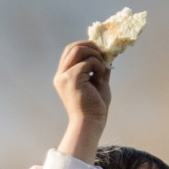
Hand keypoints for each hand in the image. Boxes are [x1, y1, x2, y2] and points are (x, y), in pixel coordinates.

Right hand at [54, 41, 111, 164]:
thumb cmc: (95, 105)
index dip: (86, 46)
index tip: (101, 52)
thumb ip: (98, 66)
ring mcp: (64, 76)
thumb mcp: (98, 81)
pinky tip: (99, 79)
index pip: (71, 51)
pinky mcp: (71, 79)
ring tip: (101, 70)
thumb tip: (107, 52)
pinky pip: (88, 62)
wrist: (91, 122)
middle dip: (91, 46)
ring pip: (79, 50)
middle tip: (104, 55)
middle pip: (73, 47)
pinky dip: (98, 66)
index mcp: (64, 75)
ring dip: (95, 56)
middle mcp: (61, 75)